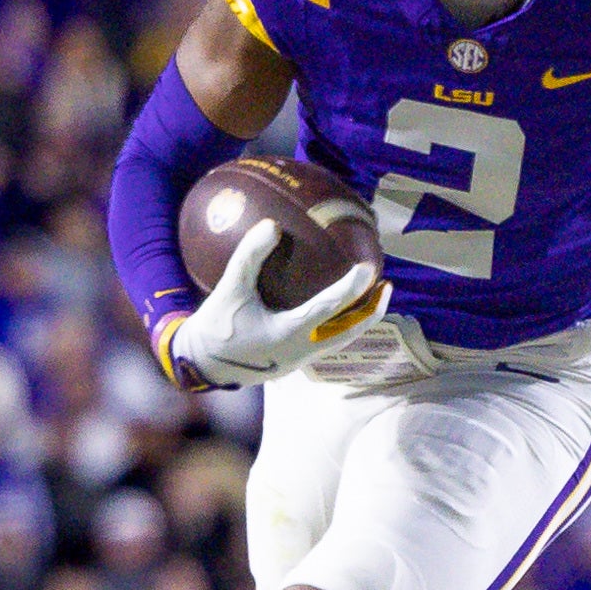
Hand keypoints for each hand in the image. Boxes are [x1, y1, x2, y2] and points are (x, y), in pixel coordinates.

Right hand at [168, 220, 388, 387]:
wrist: (202, 364)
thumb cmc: (216, 327)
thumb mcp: (229, 288)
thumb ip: (249, 256)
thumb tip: (272, 225)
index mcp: (290, 334)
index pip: (330, 309)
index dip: (353, 288)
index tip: (370, 268)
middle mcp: (302, 351)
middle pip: (350, 332)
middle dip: (372, 311)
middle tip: (387, 286)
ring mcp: (300, 360)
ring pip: (341, 340)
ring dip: (359, 319)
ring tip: (372, 298)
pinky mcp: (293, 362)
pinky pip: (327, 342)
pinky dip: (340, 324)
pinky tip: (338, 308)